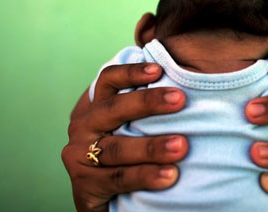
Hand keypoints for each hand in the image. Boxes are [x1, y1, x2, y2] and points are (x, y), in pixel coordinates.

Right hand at [61, 63, 188, 211]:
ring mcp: (80, 155)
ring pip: (118, 147)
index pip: (108, 81)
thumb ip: (147, 113)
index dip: (131, 72)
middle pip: (113, 109)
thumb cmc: (128, 157)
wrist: (105, 201)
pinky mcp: (84, 184)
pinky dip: (145, 176)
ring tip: (181, 146)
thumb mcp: (131, 130)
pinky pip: (118, 178)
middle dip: (148, 102)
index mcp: (96, 108)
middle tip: (179, 99)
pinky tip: (170, 175)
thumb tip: (187, 91)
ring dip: (151, 147)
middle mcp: (84, 127)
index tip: (158, 69)